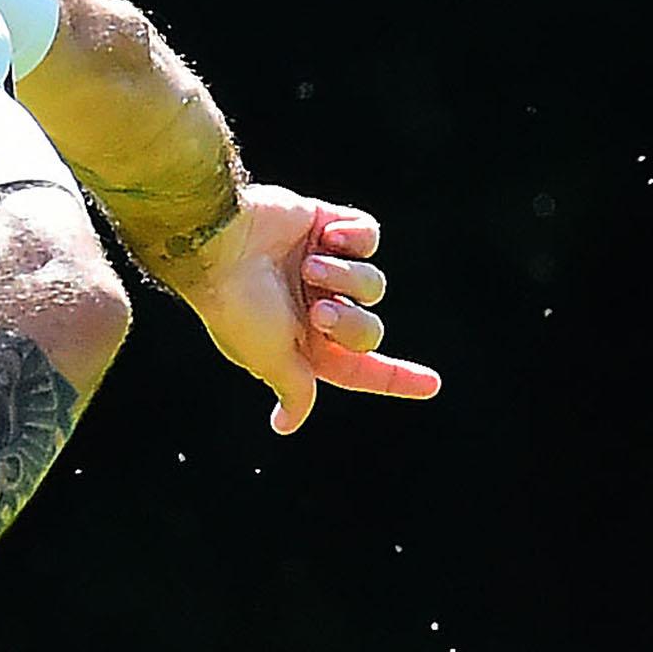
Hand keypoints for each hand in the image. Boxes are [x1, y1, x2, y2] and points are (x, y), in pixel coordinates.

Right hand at [161, 185, 438, 435]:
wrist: (220, 242)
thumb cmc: (239, 306)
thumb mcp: (270, 359)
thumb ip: (295, 389)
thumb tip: (287, 424)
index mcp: (300, 345)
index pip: (358, 368)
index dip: (395, 378)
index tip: (433, 385)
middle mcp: (312, 308)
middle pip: (369, 330)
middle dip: (352, 323)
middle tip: (319, 310)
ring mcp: (320, 267)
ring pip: (373, 282)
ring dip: (347, 277)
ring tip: (313, 265)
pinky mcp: (324, 226)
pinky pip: (368, 236)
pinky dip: (353, 238)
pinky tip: (325, 235)